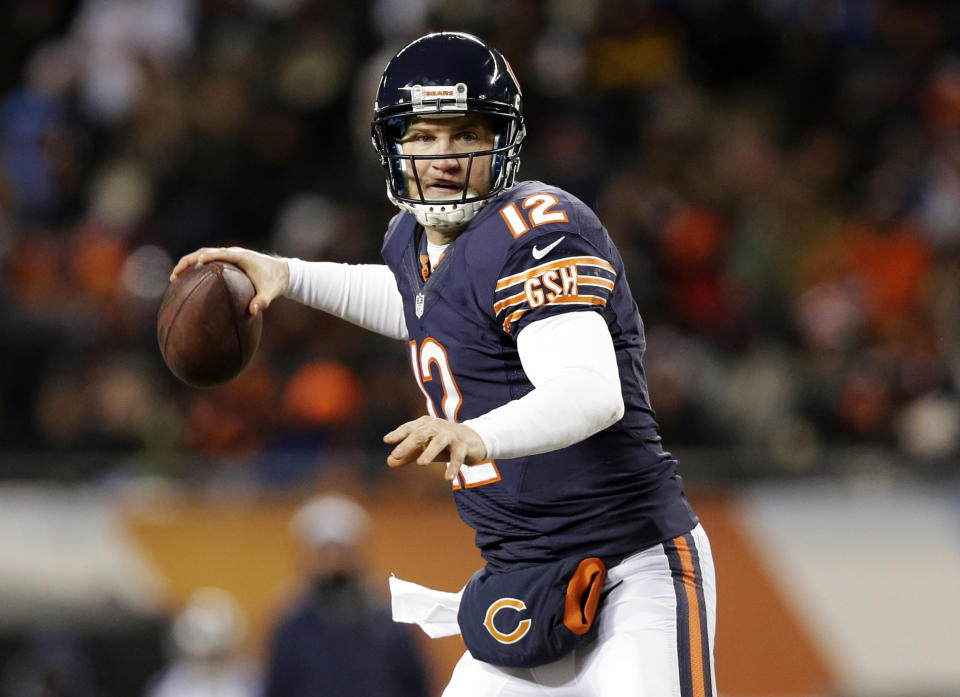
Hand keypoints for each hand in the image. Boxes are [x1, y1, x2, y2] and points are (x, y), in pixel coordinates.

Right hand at [170, 247, 289, 315]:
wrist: (283, 272)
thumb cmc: (276, 282)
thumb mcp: (271, 292)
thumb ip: (263, 301)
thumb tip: (253, 311)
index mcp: (241, 257)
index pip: (219, 254)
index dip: (206, 257)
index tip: (194, 264)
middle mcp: (233, 253)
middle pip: (205, 252)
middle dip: (188, 261)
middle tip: (174, 275)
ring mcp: (229, 255)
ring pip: (204, 254)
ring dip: (188, 263)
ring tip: (175, 277)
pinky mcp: (228, 260)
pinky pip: (208, 260)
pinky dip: (196, 266)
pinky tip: (187, 279)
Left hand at [384, 416, 486, 480]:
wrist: (472, 440)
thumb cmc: (443, 444)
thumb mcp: (425, 448)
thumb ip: (408, 454)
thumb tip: (389, 462)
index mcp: (426, 424)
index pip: (410, 428)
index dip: (398, 433)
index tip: (387, 440)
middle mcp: (437, 426)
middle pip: (421, 433)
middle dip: (408, 443)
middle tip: (396, 454)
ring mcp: (451, 435)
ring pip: (439, 442)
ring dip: (429, 452)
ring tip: (421, 464)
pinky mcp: (464, 445)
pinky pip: (458, 456)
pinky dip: (453, 467)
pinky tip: (448, 478)